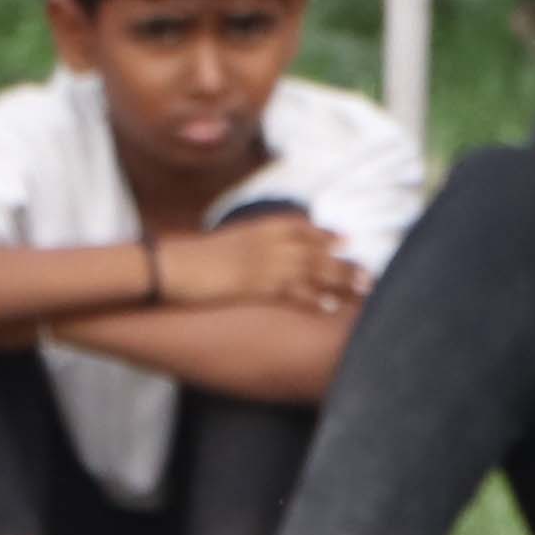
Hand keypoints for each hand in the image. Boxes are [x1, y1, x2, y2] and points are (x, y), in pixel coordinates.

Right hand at [157, 215, 360, 316]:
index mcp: (256, 228)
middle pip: (314, 249)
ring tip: (364, 289)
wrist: (167, 265)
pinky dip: (316, 298)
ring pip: (312, 268)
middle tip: (367, 273)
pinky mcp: (257, 285)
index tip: (343, 239)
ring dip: (340, 278)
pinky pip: (294, 291)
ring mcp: (263, 263)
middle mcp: (266, 242)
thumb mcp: (220, 244)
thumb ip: (242, 244)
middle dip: (342, 261)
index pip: (298, 227)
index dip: (322, 234)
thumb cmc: (188, 259)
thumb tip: (248, 254)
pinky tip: (331, 308)